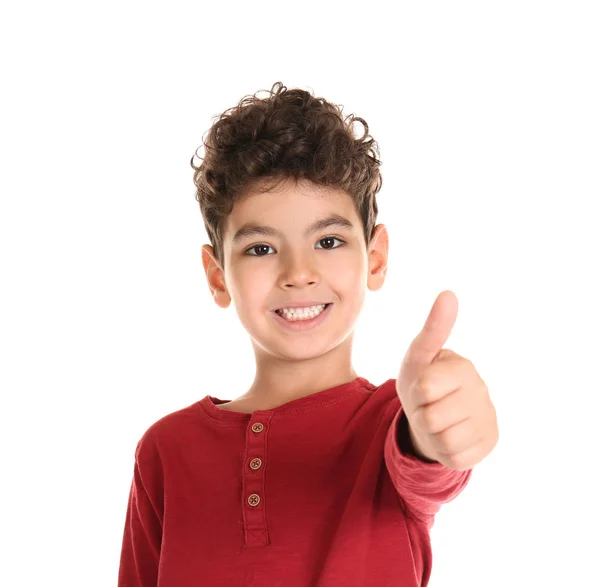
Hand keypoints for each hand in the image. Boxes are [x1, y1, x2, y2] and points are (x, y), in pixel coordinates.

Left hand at [396, 290, 497, 469]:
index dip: (415, 392)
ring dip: (432, 433)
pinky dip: (444, 451)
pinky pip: (454, 458)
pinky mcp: (489, 444)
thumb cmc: (423, 380)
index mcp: (463, 367)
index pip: (425, 387)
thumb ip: (433, 328)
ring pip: (443, 439)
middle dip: (421, 414)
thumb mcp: (419, 356)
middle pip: (431, 417)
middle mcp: (481, 391)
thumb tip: (449, 293)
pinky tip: (450, 435)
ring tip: (438, 420)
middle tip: (429, 405)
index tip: (423, 386)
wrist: (433, 415)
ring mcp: (488, 419)